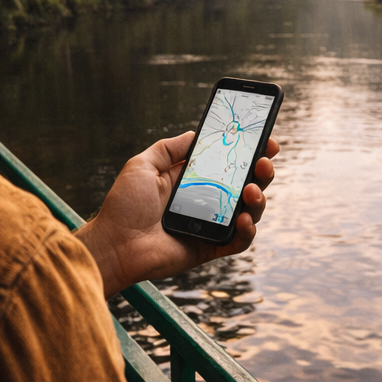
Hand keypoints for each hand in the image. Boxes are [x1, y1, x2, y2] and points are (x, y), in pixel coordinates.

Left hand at [76, 131, 279, 297]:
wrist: (115, 243)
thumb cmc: (124, 205)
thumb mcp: (143, 165)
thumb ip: (170, 148)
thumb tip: (196, 133)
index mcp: (193, 179)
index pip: (228, 163)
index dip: (250, 152)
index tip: (266, 140)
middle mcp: (206, 201)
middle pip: (246, 184)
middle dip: (262, 171)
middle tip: (264, 162)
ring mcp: (211, 225)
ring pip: (249, 211)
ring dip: (258, 199)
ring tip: (251, 190)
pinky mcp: (210, 248)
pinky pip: (239, 241)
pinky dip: (248, 230)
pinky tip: (243, 219)